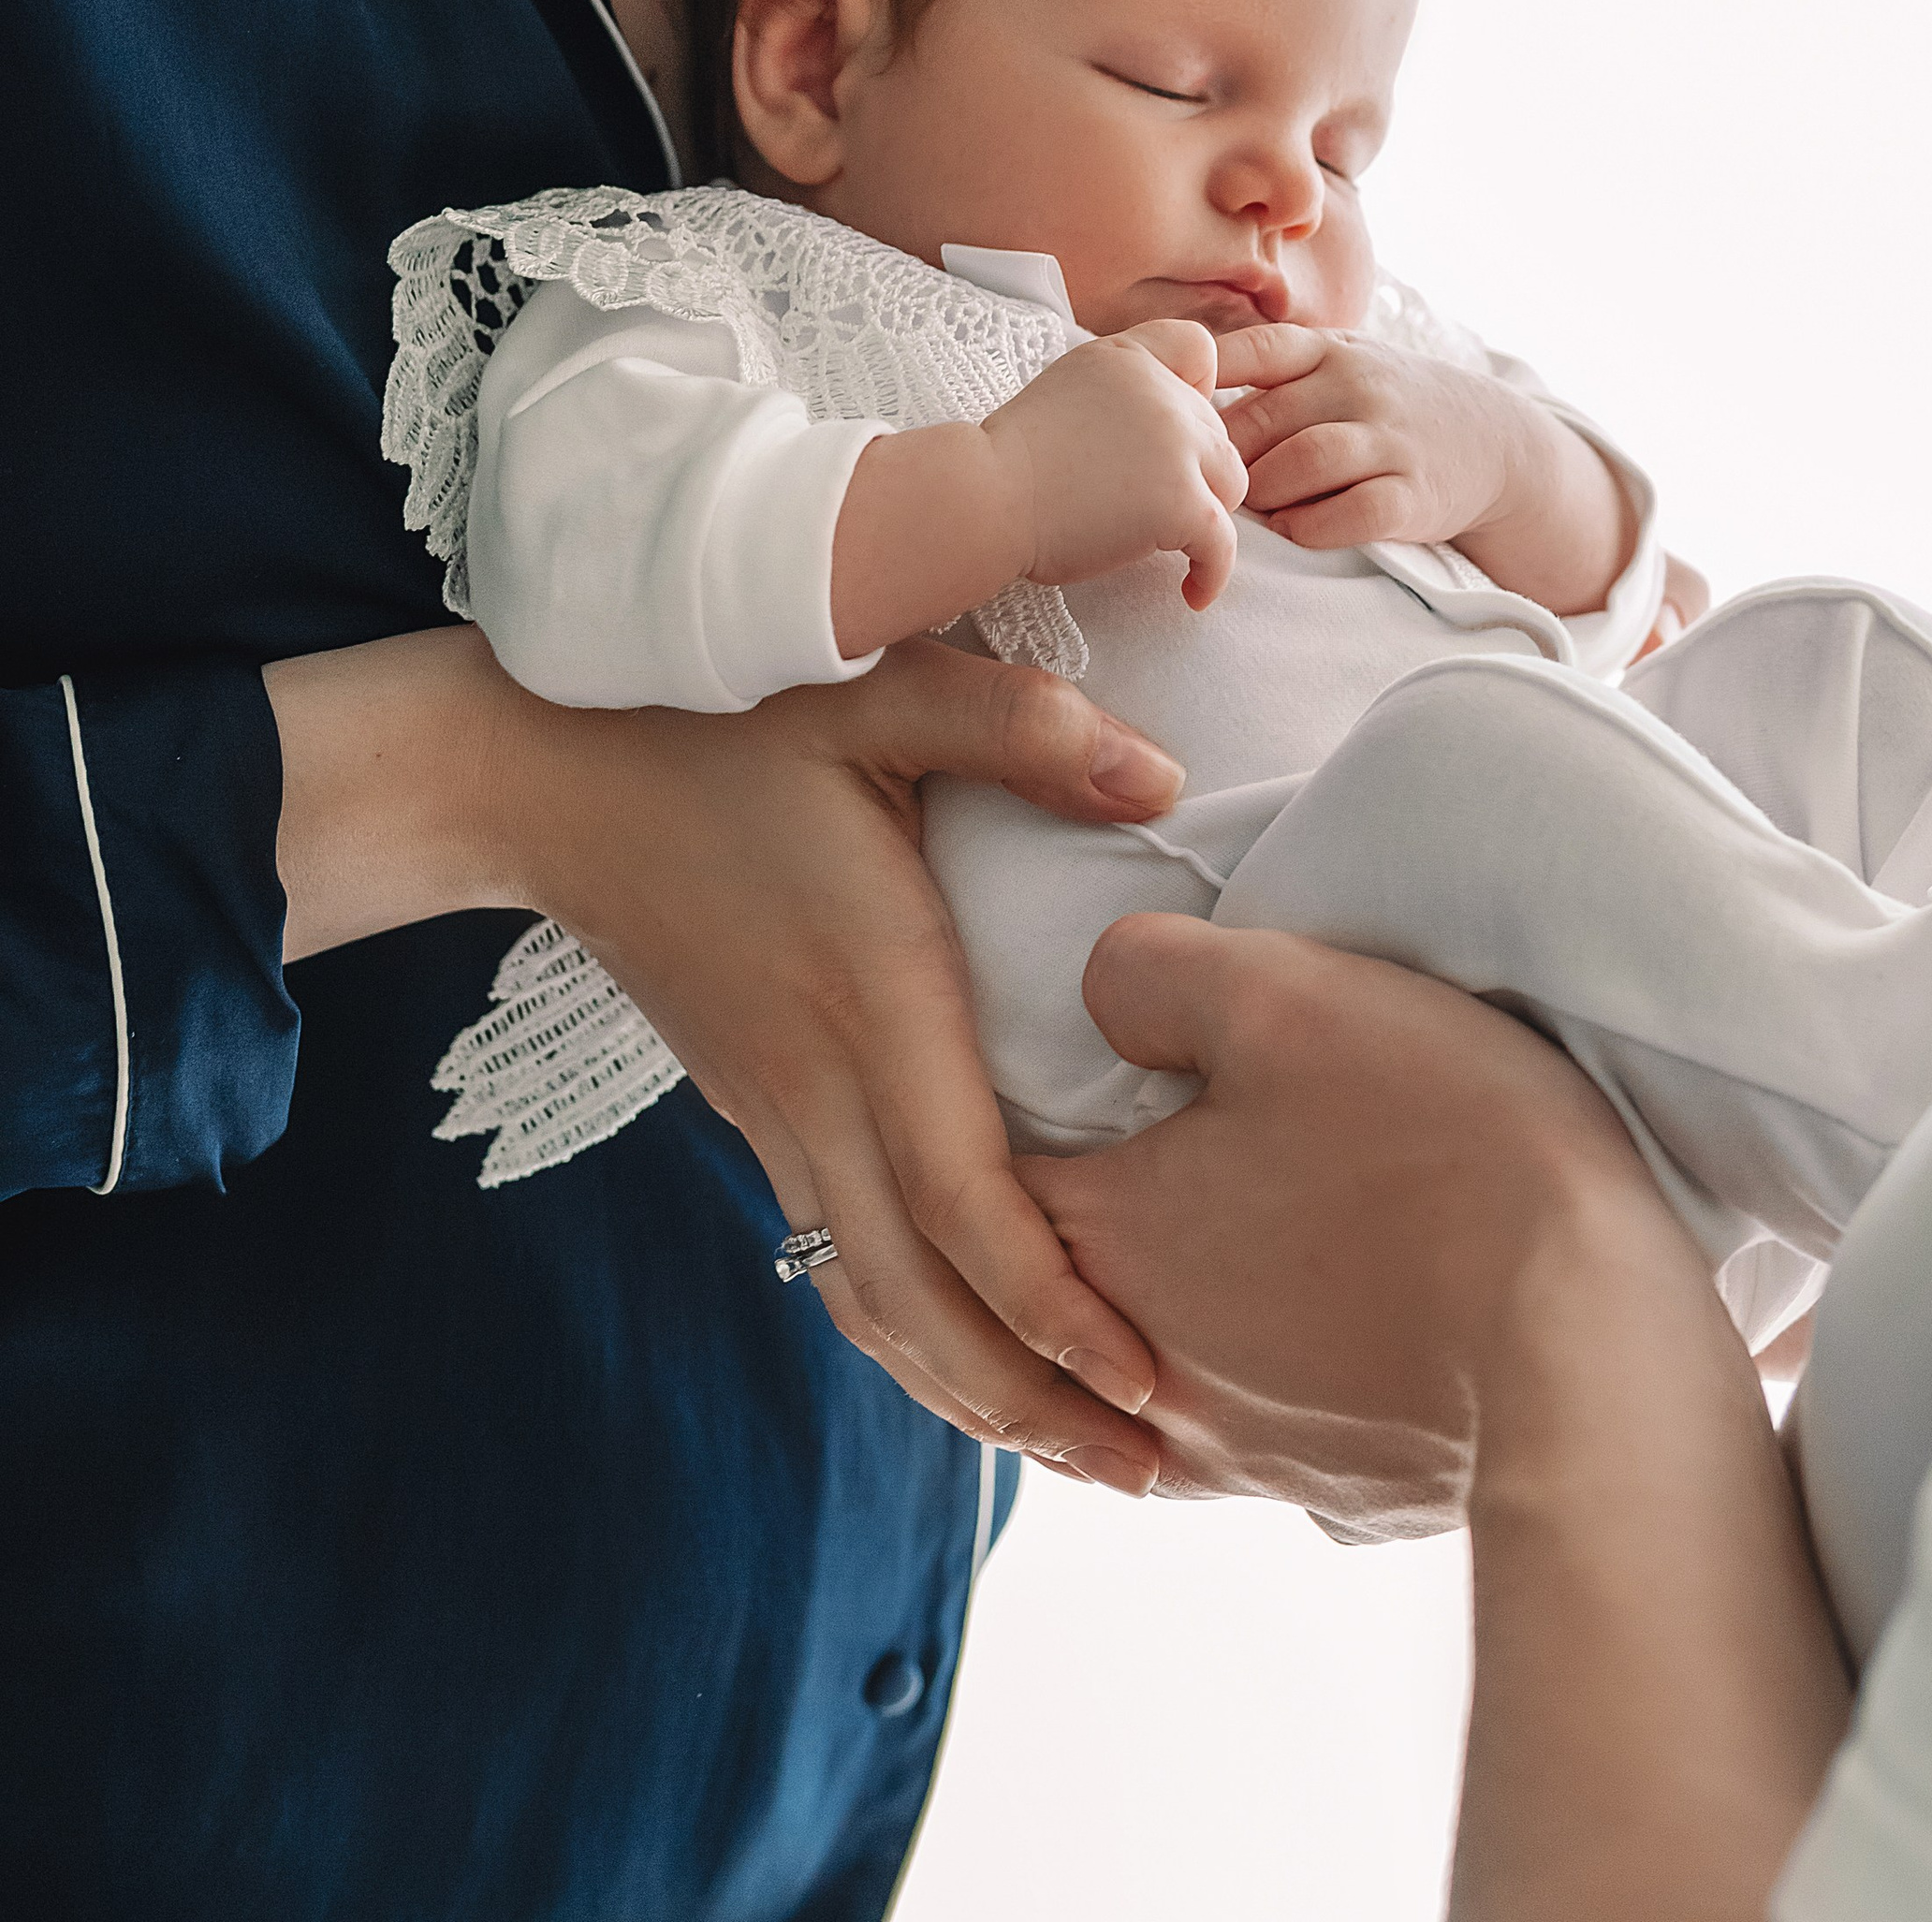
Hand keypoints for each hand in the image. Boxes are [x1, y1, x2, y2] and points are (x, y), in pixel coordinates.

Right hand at [270, 624, 1182, 1489]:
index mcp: (867, 1000)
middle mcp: (818, 1086)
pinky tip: (976, 1363)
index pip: (964, 1201)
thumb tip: (1157, 778)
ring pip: (872, 1301)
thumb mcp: (874, 687)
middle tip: (1151, 1475)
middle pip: (923, 1300)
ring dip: (973, 1391)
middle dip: (1034, 1403)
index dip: (1053, 1305)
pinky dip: (913, 1333)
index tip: (1143, 1377)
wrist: (544, 776)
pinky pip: (842, 1258)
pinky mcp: (757, 1112)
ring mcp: (776, 1112)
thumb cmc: (720, 722)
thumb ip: (1017, 723)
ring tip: (1083, 1454)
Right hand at [983, 320, 1245, 608]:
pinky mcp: (1182, 501)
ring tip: (1169, 544)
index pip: (1198, 348)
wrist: (986, 500)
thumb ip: (1120, 396)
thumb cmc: (1010, 464)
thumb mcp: (1065, 392)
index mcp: (1129, 359)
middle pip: (1217, 431)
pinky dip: (1213, 573)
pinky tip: (1193, 592)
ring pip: (1232, 483)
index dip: (1198, 389)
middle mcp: (1162, 392)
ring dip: (1206, 514)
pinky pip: (1224, 544)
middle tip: (1153, 508)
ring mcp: (1177, 445)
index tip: (1169, 431)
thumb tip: (1159, 440)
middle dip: (1193, 470)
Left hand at [1022, 916, 1851, 1918]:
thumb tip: (1099, 995)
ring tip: (1204, 1236)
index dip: (984, 1108)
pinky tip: (1310, 1331)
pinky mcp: (1337, 1494)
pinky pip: (1260, 1431)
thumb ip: (1152, 973)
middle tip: (1102, 1143)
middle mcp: (1138, 1374)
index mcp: (1100, 1243)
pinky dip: (1258, 1376)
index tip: (1023, 1061)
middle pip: (1045, 1289)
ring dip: (1152, 1310)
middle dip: (1060, 1220)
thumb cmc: (1439, 1154)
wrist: (1596, 1355)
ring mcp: (1240, 1455)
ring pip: (1143, 1373)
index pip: (971, 1179)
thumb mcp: (1286, 993)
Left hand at [1212, 325, 1632, 611]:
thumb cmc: (1387, 405)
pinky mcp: (1413, 496)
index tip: (1170, 409)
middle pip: (1265, 419)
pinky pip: (1350, 514)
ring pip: (1303, 463)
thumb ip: (1275, 370)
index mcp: (1330, 351)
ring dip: (1263, 494)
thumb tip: (1179, 388)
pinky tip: (1294, 530)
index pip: (1255, 350)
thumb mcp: (1343, 362)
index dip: (1205, 376)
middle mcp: (1359, 388)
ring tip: (1246, 510)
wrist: (1493, 439)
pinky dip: (1310, 528)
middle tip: (1204, 486)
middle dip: (1224, 459)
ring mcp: (1389, 441)